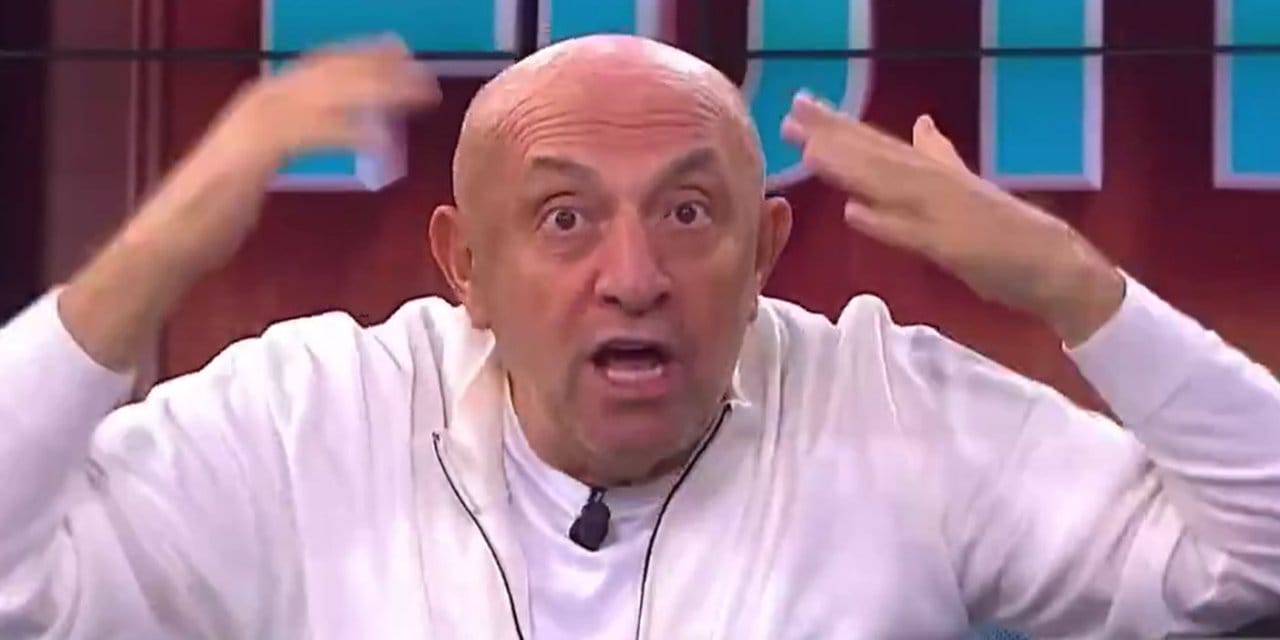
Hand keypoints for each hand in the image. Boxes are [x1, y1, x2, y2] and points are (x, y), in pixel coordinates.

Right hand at [60, 37, 439, 369]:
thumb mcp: (257, 164)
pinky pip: (307, 135)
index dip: (359, 57)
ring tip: (413, 96)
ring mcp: (252, 128)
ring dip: (372, 92)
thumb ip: (290, 142)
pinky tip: (378, 142)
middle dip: (375, 68)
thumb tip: (330, 135)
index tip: (399, 53)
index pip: (317, 68)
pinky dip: (345, 134)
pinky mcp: (251, 157)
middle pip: (326, 74)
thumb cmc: (211, 212)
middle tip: (420, 70)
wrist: (167, 243)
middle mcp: (256, 105)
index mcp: (259, 104)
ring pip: (323, 96)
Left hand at [781, 93, 1123, 344]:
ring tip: (810, 152)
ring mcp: (946, 215)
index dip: (840, 126)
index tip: (802, 108)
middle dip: (833, 136)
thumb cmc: (1008, 234)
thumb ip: (940, 157)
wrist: (1057, 268)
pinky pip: (916, 235)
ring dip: (851, 168)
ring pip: (891, 186)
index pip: (880, 144)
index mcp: (936, 174)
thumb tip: (920, 124)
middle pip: (878, 156)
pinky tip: (854, 213)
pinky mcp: (956, 248)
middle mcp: (937, 186)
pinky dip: (886, 223)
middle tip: (791, 115)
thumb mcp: (968, 187)